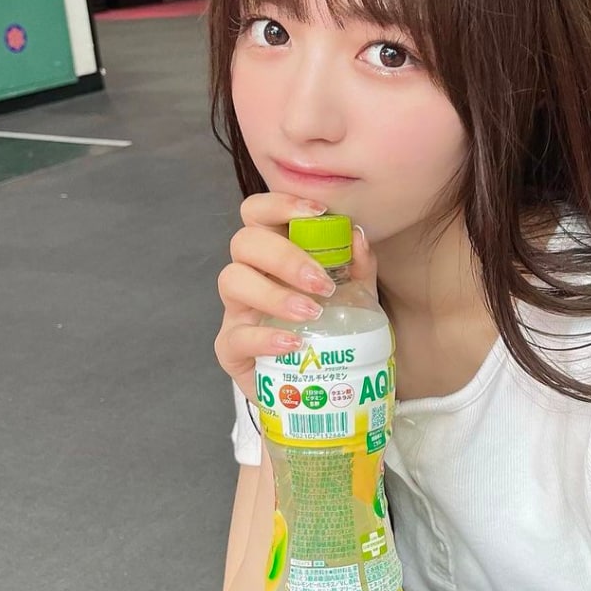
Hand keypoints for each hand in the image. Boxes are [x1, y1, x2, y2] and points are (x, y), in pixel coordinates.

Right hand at [215, 192, 376, 403]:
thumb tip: (357, 236)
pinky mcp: (231, 350)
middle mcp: (249, 275)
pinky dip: (265, 338)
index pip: (257, 212)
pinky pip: (235, 336)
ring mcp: (237, 311)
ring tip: (311, 312)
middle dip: (284, 256)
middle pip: (244, 242)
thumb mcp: (356, 296)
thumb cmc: (334, 330)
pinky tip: (294, 343)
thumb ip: (359, 268)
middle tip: (321, 282)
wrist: (325, 385)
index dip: (280, 204)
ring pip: (232, 281)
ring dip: (274, 293)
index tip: (317, 213)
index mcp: (273, 253)